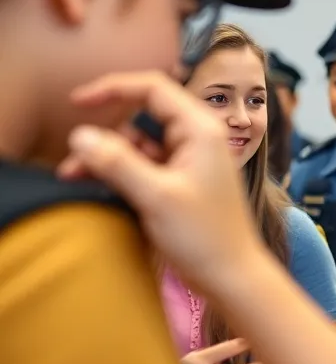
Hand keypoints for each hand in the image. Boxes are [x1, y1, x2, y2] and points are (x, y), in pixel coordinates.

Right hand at [57, 71, 262, 290]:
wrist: (232, 276)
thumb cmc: (204, 237)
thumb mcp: (155, 197)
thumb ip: (117, 162)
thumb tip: (80, 135)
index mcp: (201, 129)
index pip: (153, 87)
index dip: (112, 88)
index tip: (75, 102)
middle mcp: (198, 137)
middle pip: (141, 114)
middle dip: (105, 133)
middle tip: (74, 160)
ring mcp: (190, 159)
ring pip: (139, 141)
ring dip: (108, 154)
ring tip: (75, 177)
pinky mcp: (182, 179)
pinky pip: (145, 163)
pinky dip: (120, 170)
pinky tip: (95, 184)